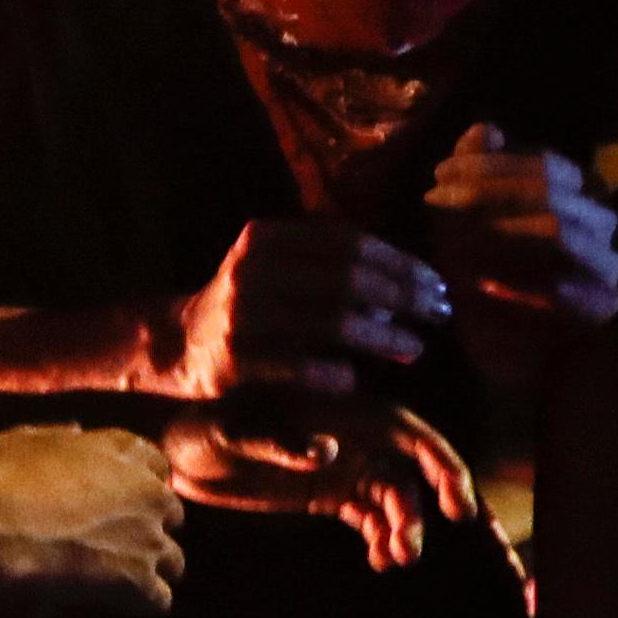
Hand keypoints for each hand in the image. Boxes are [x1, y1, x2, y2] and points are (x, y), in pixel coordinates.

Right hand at [0, 426, 184, 610]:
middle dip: (150, 527)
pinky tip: (117, 604)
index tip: (122, 498)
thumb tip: (76, 431)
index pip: (157, 465)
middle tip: (119, 543)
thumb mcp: (22, 440)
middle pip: (173, 514)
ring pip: (175, 561)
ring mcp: (148, 537)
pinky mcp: (138, 579)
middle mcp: (147, 491)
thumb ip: (57, 435)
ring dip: (150, 569)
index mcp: (123, 452)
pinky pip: (159, 600)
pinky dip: (139, 604)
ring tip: (119, 581)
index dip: (140, 482)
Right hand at [160, 216, 447, 397]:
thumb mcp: (279, 268)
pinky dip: (337, 372)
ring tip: (415, 348)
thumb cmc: (251, 306)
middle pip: (347, 277)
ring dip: (384, 337)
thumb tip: (412, 283)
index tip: (436, 285)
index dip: (400, 263)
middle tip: (439, 314)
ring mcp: (241, 314)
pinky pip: (303, 366)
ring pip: (332, 321)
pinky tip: (355, 379)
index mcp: (266, 238)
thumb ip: (331, 266)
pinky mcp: (235, 359)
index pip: (349, 243)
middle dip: (404, 296)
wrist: (179, 343)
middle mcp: (251, 269)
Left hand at [162, 391, 472, 572]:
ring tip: (393, 559)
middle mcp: (352, 437)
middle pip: (412, 472)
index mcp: (340, 410)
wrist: (175, 449)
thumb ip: (281, 442)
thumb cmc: (202, 426)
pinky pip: (371, 518)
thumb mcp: (235, 432)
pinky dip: (383, 538)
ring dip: (404, 530)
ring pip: (395, 500)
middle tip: (411, 548)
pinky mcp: (327, 494)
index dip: (442, 466)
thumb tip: (329, 452)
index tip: (456, 507)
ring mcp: (342, 467)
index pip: (411, 434)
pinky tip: (380, 560)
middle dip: (425, 509)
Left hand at [428, 125, 617, 329]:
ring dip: (499, 234)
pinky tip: (481, 288)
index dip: (490, 165)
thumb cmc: (487, 275)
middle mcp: (599, 225)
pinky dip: (523, 287)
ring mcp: (606, 267)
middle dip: (486, 194)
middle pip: (549, 195)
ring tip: (451, 245)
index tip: (439, 172)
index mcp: (576, 196)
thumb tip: (484, 130)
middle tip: (435, 200)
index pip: (544, 165)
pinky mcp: (601, 310)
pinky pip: (569, 293)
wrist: (510, 350)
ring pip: (559, 235)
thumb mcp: (467, 221)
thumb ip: (476, 174)